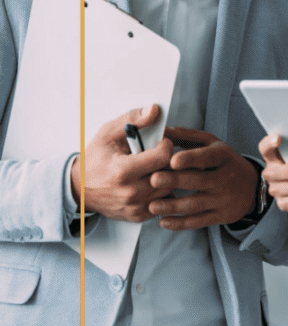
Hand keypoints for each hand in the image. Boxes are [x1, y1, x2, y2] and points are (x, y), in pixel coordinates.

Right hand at [70, 105, 174, 221]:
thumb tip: (154, 109)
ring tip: (155, 166)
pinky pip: (164, 201)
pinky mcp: (139, 215)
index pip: (164, 157)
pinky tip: (151, 180)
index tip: (161, 142)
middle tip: (160, 154)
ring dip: (168, 175)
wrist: (79, 188)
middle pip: (170, 173)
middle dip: (170, 160)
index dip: (167, 145)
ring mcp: (136, 207)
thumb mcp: (108, 133)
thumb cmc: (94, 158)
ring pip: (170, 188)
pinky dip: (162, 190)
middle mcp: (131, 192)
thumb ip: (132, 119)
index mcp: (123, 171)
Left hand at [145, 127, 259, 229]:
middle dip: (176, 181)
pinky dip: (181, 223)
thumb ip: (186, 137)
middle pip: (199, 181)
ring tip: (152, 205)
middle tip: (154, 179)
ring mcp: (223, 199)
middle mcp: (225, 178)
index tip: (172, 160)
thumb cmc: (225, 162)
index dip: (191, 158)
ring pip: (196, 204)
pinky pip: (199, 221)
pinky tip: (164, 222)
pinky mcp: (221, 216)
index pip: (208, 157)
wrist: (252, 188)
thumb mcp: (212, 144)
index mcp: (223, 157)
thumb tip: (162, 131)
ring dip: (173, 206)